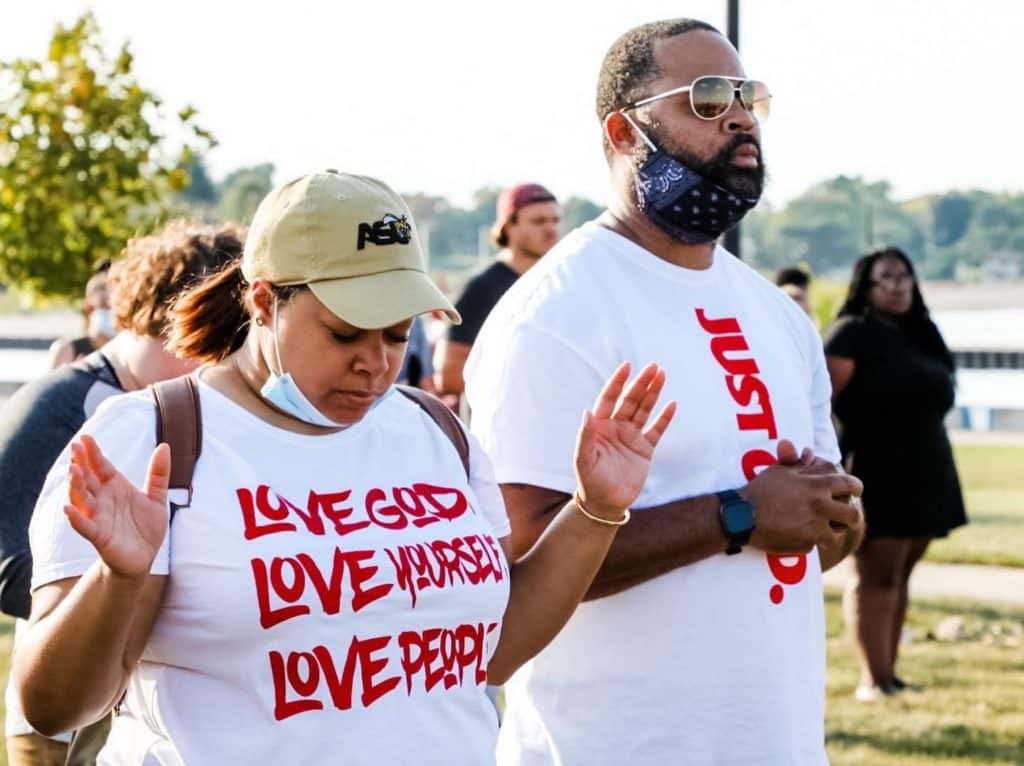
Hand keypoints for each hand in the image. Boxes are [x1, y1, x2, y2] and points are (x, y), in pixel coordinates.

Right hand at [64, 434, 170, 578]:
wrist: (144, 558)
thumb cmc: (146, 527)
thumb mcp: (157, 498)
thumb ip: (159, 474)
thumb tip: (164, 445)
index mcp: (115, 487)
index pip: (101, 466)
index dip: (93, 453)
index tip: (85, 437)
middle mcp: (103, 500)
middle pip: (87, 479)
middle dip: (80, 463)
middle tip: (74, 448)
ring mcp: (98, 517)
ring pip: (82, 498)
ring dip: (76, 485)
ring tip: (73, 470)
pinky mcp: (99, 536)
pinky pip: (84, 526)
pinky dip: (76, 517)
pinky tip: (68, 508)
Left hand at [574, 362, 676, 519]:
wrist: (606, 503)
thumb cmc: (590, 481)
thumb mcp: (584, 459)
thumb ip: (585, 436)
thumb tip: (586, 411)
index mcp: (599, 426)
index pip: (609, 398)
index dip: (617, 382)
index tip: (626, 366)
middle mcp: (616, 427)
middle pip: (630, 400)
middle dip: (641, 383)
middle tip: (653, 367)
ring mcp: (631, 437)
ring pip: (644, 410)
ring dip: (652, 393)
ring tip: (662, 375)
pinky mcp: (644, 449)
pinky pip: (656, 430)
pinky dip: (664, 418)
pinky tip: (672, 404)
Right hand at [742, 439, 862, 553]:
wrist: (742, 517)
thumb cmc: (760, 490)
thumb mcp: (779, 471)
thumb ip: (798, 462)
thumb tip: (809, 452)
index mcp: (818, 488)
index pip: (850, 485)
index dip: (856, 486)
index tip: (855, 489)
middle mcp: (822, 510)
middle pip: (852, 515)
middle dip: (851, 513)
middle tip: (845, 513)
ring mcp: (815, 531)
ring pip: (837, 533)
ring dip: (834, 529)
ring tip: (825, 525)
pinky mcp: (805, 546)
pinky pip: (815, 544)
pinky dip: (810, 540)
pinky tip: (797, 533)